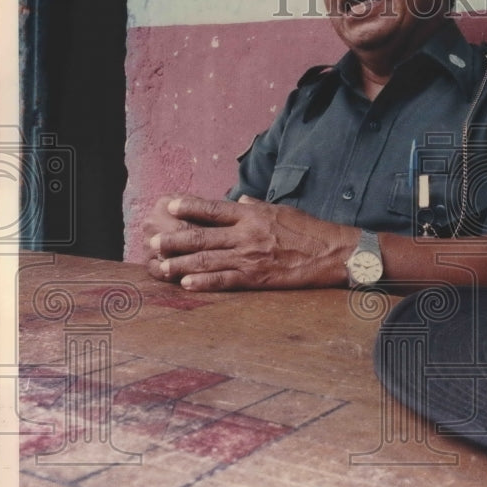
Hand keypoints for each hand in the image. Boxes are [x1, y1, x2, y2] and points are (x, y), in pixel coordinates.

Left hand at [145, 194, 358, 290]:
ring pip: (207, 260)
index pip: (214, 209)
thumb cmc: (310, 230)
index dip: (190, 207)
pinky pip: (225, 280)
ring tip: (160, 267)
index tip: (170, 206)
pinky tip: (186, 284)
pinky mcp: (258, 278)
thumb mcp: (283, 211)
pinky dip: (204, 282)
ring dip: (180, 264)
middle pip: (202, 236)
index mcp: (253, 215)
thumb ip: (257, 207)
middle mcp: (247, 234)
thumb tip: (238, 202)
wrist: (333, 252)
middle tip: (153, 242)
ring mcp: (251, 257)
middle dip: (174, 240)